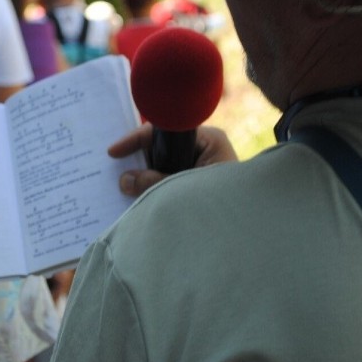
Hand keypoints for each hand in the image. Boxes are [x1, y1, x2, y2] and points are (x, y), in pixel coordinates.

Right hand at [108, 124, 236, 196]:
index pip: (165, 131)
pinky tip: (135, 194)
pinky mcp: (195, 182)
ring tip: (118, 182)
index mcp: (208, 140)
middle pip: (160, 146)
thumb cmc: (227, 203)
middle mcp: (203, 147)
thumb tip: (124, 180)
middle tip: (111, 166)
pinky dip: (152, 185)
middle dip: (137, 158)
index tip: (113, 151)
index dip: (136, 140)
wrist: (251, 230)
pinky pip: (167, 178)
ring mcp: (199, 164)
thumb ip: (157, 183)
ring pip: (162, 163)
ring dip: (143, 174)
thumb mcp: (188, 189)